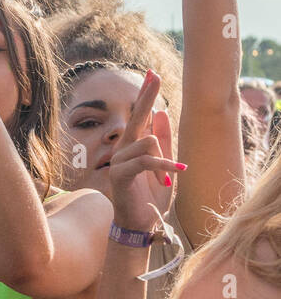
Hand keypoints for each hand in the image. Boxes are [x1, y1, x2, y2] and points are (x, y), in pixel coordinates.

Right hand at [108, 70, 178, 230]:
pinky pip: (147, 160)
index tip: (151, 74)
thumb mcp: (164, 167)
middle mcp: (124, 149)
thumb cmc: (150, 197)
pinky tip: (178, 172)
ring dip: (165, 161)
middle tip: (154, 76)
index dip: (146, 95)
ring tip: (167, 179)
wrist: (139, 224)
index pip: (140, 115)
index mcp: (134, 146)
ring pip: (148, 142)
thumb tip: (161, 113)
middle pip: (137, 117)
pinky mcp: (121, 174)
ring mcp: (120, 161)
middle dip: (147, 96)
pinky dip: (165, 167)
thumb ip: (162, 142)